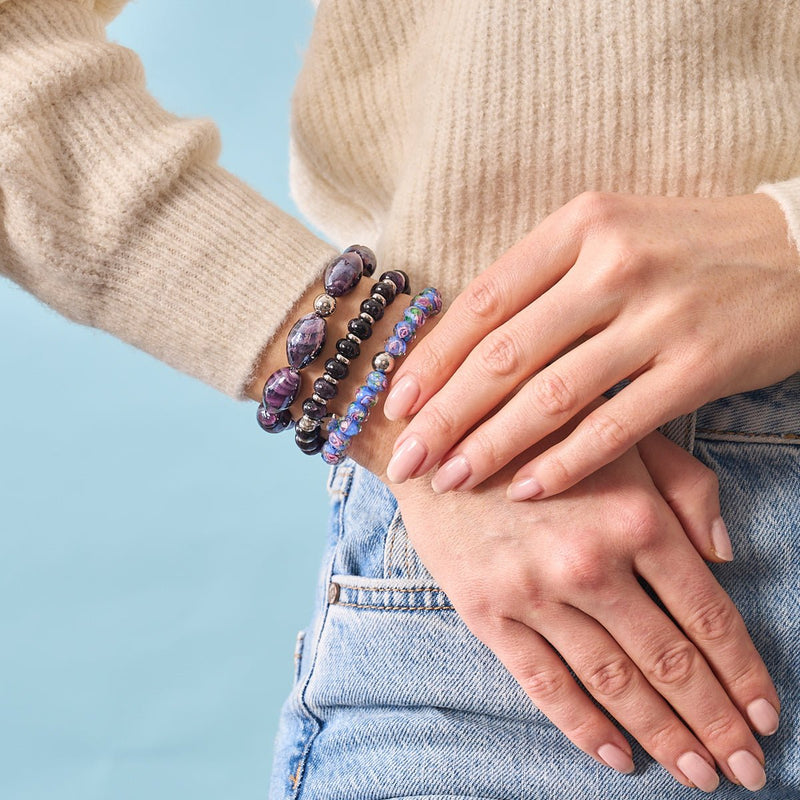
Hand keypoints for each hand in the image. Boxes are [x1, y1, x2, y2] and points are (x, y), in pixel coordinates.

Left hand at [382, 192, 799, 497]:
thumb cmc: (685, 250)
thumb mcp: (608, 239)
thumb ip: (541, 284)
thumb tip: (465, 349)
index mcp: (577, 227)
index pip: (483, 302)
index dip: (431, 360)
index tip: (396, 406)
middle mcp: (611, 263)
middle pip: (504, 353)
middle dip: (444, 414)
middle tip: (405, 460)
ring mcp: (658, 314)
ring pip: (550, 393)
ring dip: (491, 445)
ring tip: (450, 479)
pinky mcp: (700, 364)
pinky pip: (615, 425)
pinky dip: (564, 462)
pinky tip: (524, 489)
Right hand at [392, 431, 777, 791]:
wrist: (441, 439)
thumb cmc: (541, 436)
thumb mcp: (625, 439)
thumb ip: (689, 489)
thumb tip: (725, 555)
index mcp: (634, 516)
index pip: (706, 615)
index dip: (743, 673)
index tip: (766, 715)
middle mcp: (590, 561)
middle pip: (668, 661)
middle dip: (714, 723)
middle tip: (746, 768)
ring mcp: (535, 591)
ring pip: (613, 682)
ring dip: (663, 736)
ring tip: (699, 774)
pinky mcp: (487, 611)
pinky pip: (544, 683)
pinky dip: (584, 727)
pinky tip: (618, 757)